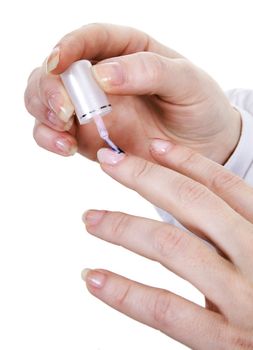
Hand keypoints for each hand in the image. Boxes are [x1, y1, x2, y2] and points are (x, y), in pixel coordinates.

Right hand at [24, 23, 240, 162]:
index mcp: (127, 51)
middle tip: (64, 109)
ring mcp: (91, 109)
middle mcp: (101, 78)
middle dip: (49, 87)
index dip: (68, 46)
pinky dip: (49, 138)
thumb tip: (102, 74)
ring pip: (45, 101)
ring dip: (43, 111)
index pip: (89, 39)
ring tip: (63, 127)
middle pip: (55, 71)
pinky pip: (55, 134)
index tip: (58, 63)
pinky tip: (64, 146)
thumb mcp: (188, 82)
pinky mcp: (88, 137)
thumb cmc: (200, 107)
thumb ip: (150, 71)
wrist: (206, 148)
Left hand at [82, 140, 252, 348]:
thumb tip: (192, 199)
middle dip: (144, 178)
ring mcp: (242, 299)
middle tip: (108, 164)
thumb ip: (235, 231)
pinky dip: (124, 292)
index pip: (224, 185)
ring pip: (172, 247)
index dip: (186, 161)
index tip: (152, 146)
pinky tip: (95, 279)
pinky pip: (165, 309)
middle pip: (193, 204)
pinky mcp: (224, 342)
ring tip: (91, 219)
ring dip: (123, 228)